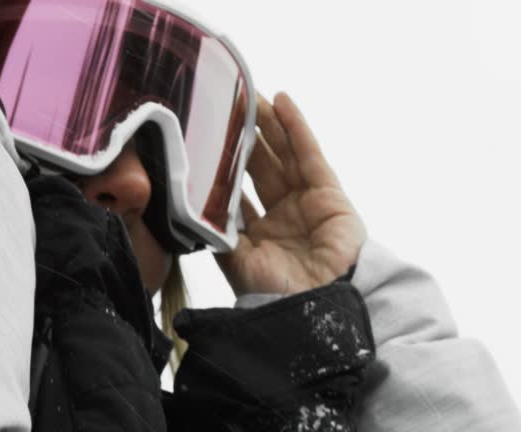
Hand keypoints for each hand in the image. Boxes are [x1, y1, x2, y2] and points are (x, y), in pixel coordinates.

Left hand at [214, 93, 366, 295]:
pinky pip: (311, 154)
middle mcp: (282, 214)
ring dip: (268, 123)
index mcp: (258, 233)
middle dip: (245, 136)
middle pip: (260, 165)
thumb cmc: (274, 295)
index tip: (205, 139)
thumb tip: (190, 202)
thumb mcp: (234, 263)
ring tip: (250, 93)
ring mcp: (307, 202)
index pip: (237, 189)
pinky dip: (296, 127)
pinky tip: (282, 101)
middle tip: (227, 104)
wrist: (315, 312)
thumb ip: (216, 231)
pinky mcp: (330, 194)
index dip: (222, 164)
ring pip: (284, 153)